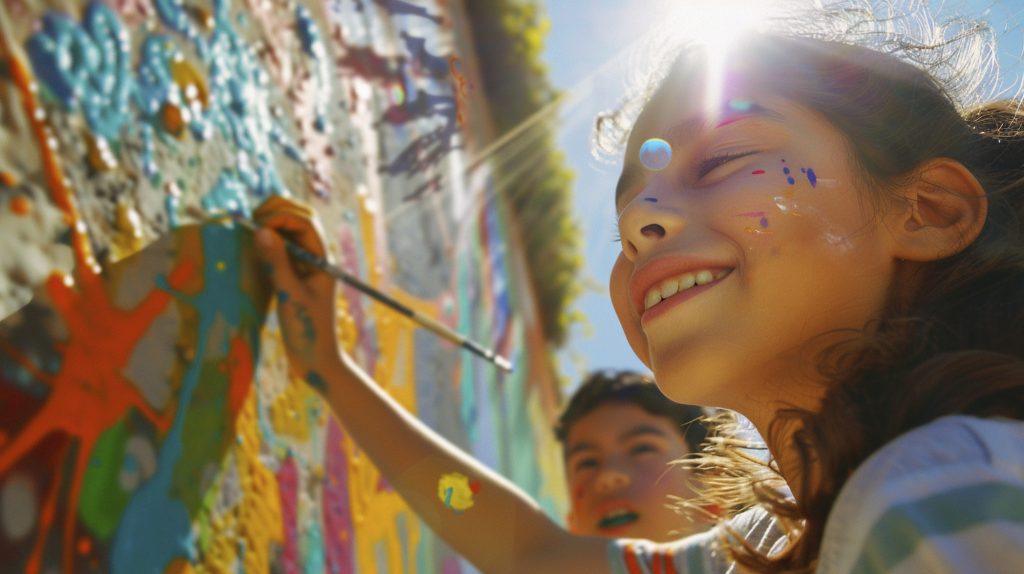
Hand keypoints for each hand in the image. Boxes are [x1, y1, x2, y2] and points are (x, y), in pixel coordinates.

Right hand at [254, 196, 341, 387]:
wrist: (317, 359)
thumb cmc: (308, 331)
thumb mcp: (290, 295)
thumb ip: (277, 262)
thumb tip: (262, 230)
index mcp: (322, 260)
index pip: (305, 223)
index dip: (282, 215)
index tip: (258, 223)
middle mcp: (315, 259)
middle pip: (299, 222)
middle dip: (277, 212)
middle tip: (250, 218)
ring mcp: (305, 267)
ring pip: (289, 234)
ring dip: (270, 226)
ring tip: (247, 228)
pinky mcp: (294, 278)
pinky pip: (281, 251)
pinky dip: (267, 244)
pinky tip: (251, 247)